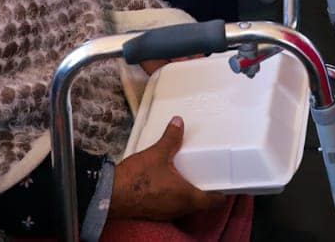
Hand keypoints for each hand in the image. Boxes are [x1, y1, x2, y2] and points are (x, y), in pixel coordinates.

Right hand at [110, 117, 224, 219]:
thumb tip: (178, 123)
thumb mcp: (157, 153)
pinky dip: (174, 196)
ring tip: (187, 176)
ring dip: (188, 194)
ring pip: (185, 206)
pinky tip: (167, 183)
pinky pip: (171, 205)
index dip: (220, 194)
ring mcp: (166, 212)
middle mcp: (179, 208)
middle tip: (206, 176)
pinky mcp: (154, 212)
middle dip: (203, 191)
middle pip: (200, 204)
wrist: (111, 194)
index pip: (213, 202)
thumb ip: (171, 138)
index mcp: (186, 196)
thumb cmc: (137, 178)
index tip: (223, 185)